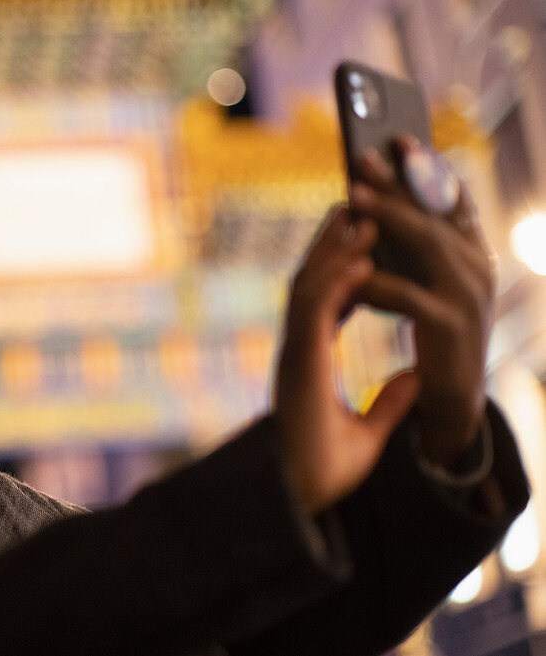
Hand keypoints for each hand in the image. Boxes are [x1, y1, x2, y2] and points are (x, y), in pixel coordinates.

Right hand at [275, 205, 419, 513]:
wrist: (299, 501)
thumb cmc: (322, 472)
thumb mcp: (370, 434)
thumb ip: (390, 403)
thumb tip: (415, 378)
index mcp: (309, 362)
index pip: (322, 303)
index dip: (339, 269)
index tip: (360, 240)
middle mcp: (297, 351)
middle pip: (310, 284)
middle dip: (330, 245)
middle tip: (354, 208)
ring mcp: (295, 355)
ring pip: (309, 290)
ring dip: (334, 253)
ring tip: (361, 218)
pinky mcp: (300, 366)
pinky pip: (315, 315)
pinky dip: (336, 284)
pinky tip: (360, 262)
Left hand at [351, 138, 494, 468]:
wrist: (451, 399)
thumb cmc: (432, 334)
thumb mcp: (426, 281)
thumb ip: (412, 247)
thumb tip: (378, 201)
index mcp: (471, 253)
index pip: (452, 199)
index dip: (426, 167)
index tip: (399, 137)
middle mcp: (477, 268)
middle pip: (433, 215)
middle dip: (398, 183)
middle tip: (362, 158)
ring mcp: (468, 297)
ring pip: (425, 247)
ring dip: (387, 218)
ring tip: (353, 197)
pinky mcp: (451, 328)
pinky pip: (408, 297)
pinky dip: (377, 282)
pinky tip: (351, 272)